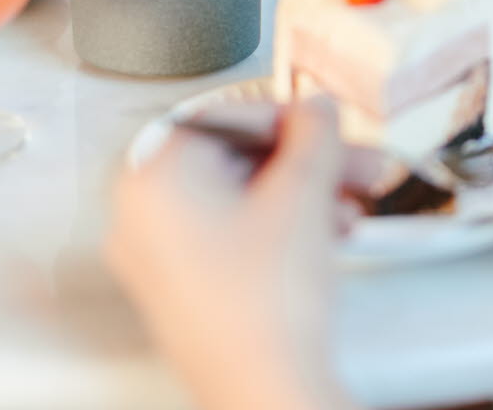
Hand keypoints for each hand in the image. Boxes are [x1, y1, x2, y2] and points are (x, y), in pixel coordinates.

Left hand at [106, 100, 357, 409]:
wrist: (266, 390)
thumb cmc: (265, 308)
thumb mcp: (302, 194)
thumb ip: (314, 133)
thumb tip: (315, 110)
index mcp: (154, 182)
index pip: (221, 117)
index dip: (283, 113)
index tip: (318, 120)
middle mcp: (143, 217)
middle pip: (233, 159)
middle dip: (305, 159)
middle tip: (348, 159)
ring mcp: (159, 258)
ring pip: (240, 198)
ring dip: (303, 192)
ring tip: (349, 202)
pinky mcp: (184, 290)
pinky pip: (233, 234)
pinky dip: (281, 225)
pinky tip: (327, 232)